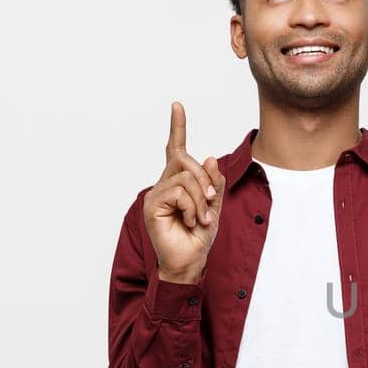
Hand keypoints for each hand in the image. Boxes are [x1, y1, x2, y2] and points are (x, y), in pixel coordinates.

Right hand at [142, 102, 225, 283]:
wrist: (190, 262)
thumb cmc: (199, 237)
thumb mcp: (214, 207)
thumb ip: (214, 184)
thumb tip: (209, 157)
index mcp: (178, 183)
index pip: (175, 150)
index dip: (177, 128)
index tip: (177, 106)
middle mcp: (163, 184)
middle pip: (185, 160)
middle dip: (205, 179)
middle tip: (212, 202)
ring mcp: (155, 194)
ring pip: (185, 177)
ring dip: (201, 199)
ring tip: (202, 219)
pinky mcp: (152, 205)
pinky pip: (179, 192)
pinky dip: (193, 207)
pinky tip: (192, 222)